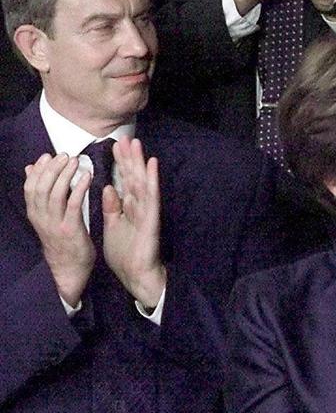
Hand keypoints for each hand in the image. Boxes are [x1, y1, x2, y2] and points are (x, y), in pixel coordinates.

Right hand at [23, 153, 93, 306]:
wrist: (68, 270)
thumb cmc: (61, 240)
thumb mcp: (47, 216)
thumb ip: (41, 194)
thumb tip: (31, 169)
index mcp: (35, 214)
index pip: (30, 186)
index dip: (38, 170)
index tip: (48, 155)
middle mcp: (41, 218)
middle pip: (41, 187)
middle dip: (52, 169)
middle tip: (64, 155)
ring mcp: (54, 224)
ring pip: (54, 194)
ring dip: (65, 175)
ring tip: (75, 161)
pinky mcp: (70, 230)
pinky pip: (73, 205)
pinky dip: (78, 189)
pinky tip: (87, 177)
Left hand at [101, 137, 165, 308]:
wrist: (135, 275)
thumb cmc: (124, 254)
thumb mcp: (111, 226)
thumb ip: (111, 207)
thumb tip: (107, 187)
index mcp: (127, 208)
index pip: (123, 181)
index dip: (119, 164)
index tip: (115, 145)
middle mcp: (138, 206)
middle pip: (132, 177)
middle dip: (128, 158)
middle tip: (125, 137)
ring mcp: (146, 211)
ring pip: (141, 182)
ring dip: (139, 163)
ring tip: (136, 144)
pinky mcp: (151, 219)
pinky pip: (151, 197)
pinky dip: (151, 180)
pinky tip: (152, 165)